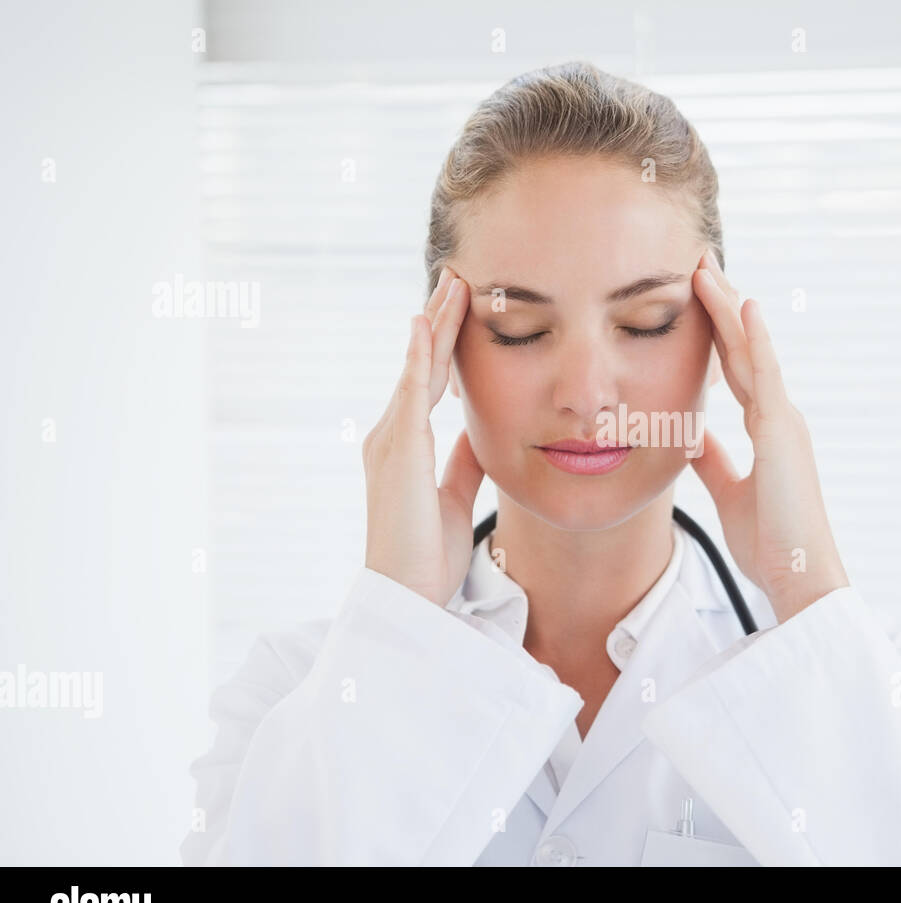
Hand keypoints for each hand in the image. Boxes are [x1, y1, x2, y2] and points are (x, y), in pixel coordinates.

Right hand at [362, 268, 484, 606]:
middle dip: (440, 321)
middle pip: (422, 365)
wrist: (408, 596)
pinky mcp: (398, 451)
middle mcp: (391, 435)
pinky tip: (429, 324)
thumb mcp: (456, 496)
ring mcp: (390, 440)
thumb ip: (464, 461)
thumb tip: (479, 431)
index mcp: (405, 446)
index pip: (430, 382)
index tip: (463, 309)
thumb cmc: (428, 555)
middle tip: (458, 278)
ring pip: (417, 368)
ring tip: (453, 284)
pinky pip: (412, 393)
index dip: (446, 344)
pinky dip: (423, 356)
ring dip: (436, 324)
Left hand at [690, 249, 849, 624]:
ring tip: (707, 269)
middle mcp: (778, 417)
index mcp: (768, 430)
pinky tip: (744, 306)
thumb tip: (691, 436)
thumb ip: (712, 461)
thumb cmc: (770, 543)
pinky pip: (765, 377)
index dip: (718, 334)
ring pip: (752, 353)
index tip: (697, 300)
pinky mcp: (783, 432)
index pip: (737, 370)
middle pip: (744, 350)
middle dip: (721, 307)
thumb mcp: (729, 493)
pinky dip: (755, 340)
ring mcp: (784, 421)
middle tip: (699, 266)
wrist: (799, 576)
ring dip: (729, 309)